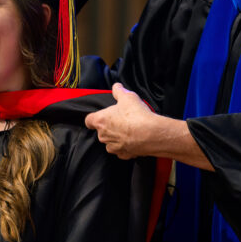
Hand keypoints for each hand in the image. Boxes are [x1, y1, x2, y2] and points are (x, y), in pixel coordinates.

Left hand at [85, 84, 213, 169]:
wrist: (151, 134)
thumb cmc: (137, 115)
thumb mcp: (128, 97)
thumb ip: (119, 91)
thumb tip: (116, 86)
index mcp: (101, 121)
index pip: (89, 121)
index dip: (94, 118)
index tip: (100, 116)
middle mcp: (103, 136)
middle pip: (102, 131)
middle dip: (110, 126)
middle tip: (122, 120)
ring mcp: (113, 147)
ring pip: (111, 142)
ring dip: (118, 137)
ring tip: (130, 130)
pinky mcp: (123, 155)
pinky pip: (122, 150)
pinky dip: (127, 146)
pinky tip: (135, 139)